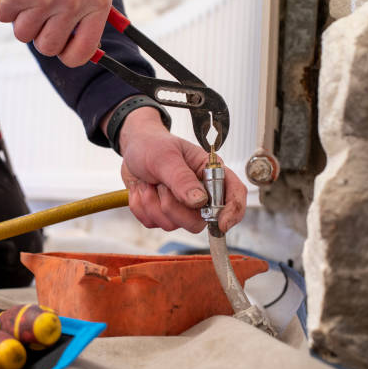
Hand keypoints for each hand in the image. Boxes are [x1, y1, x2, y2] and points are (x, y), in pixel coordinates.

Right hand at [0, 0, 111, 66]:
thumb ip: (87, 18)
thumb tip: (79, 53)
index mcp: (96, 4)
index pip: (80, 54)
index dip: (67, 55)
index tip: (63, 48)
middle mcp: (73, 4)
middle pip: (47, 47)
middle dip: (41, 34)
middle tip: (43, 15)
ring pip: (23, 34)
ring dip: (22, 18)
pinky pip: (4, 16)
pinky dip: (6, 4)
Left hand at [110, 107, 246, 233]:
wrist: (132, 149)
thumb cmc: (153, 145)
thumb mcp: (166, 156)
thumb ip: (182, 178)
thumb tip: (200, 201)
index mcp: (210, 173)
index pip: (235, 193)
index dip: (233, 211)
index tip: (221, 223)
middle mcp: (200, 194)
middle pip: (199, 221)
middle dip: (173, 206)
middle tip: (160, 183)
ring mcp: (181, 207)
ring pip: (172, 223)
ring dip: (153, 202)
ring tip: (150, 182)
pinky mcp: (163, 214)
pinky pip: (153, 222)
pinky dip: (141, 206)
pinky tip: (142, 189)